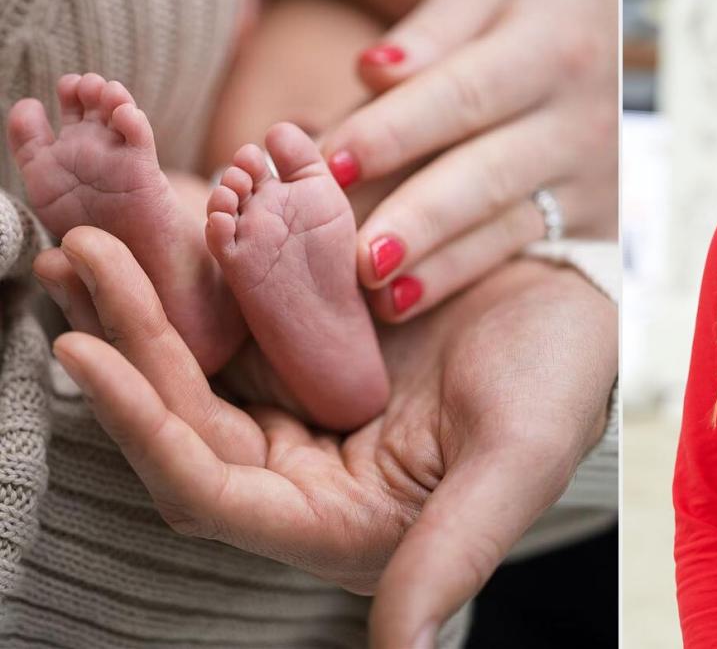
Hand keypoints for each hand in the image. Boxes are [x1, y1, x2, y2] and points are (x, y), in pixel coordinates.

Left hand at [40, 225, 616, 645]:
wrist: (582, 300)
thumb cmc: (562, 382)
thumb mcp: (516, 459)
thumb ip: (454, 552)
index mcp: (341, 518)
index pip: (211, 489)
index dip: (146, 428)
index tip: (88, 353)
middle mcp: (304, 470)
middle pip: (185, 418)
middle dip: (128, 342)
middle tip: (80, 257)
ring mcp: (298, 401)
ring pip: (193, 362)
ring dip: (139, 303)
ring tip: (86, 238)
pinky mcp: (302, 343)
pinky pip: (227, 310)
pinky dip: (187, 270)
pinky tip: (153, 219)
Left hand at [317, 0, 618, 322]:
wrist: (620, 36)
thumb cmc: (525, 10)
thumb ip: (430, 31)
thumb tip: (374, 72)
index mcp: (553, 45)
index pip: (465, 94)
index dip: (394, 131)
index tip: (327, 161)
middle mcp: (582, 116)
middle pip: (490, 172)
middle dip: (419, 215)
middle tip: (354, 253)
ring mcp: (594, 175)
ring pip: (507, 224)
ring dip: (438, 261)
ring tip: (375, 292)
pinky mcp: (593, 218)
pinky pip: (521, 251)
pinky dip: (460, 274)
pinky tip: (408, 298)